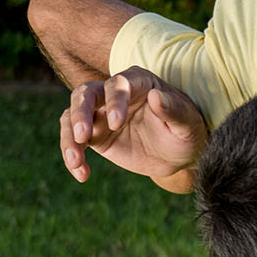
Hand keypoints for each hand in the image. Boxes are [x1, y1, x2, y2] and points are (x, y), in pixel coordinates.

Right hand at [59, 67, 208, 188]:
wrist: (179, 153)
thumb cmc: (186, 131)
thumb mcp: (187, 123)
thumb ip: (173, 110)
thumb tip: (156, 97)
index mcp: (138, 82)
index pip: (119, 83)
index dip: (114, 100)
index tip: (117, 123)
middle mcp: (114, 93)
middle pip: (85, 93)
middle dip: (80, 112)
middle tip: (83, 136)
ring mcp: (100, 113)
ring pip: (72, 115)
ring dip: (69, 137)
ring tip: (76, 160)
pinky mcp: (94, 135)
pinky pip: (73, 140)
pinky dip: (73, 155)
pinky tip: (82, 174)